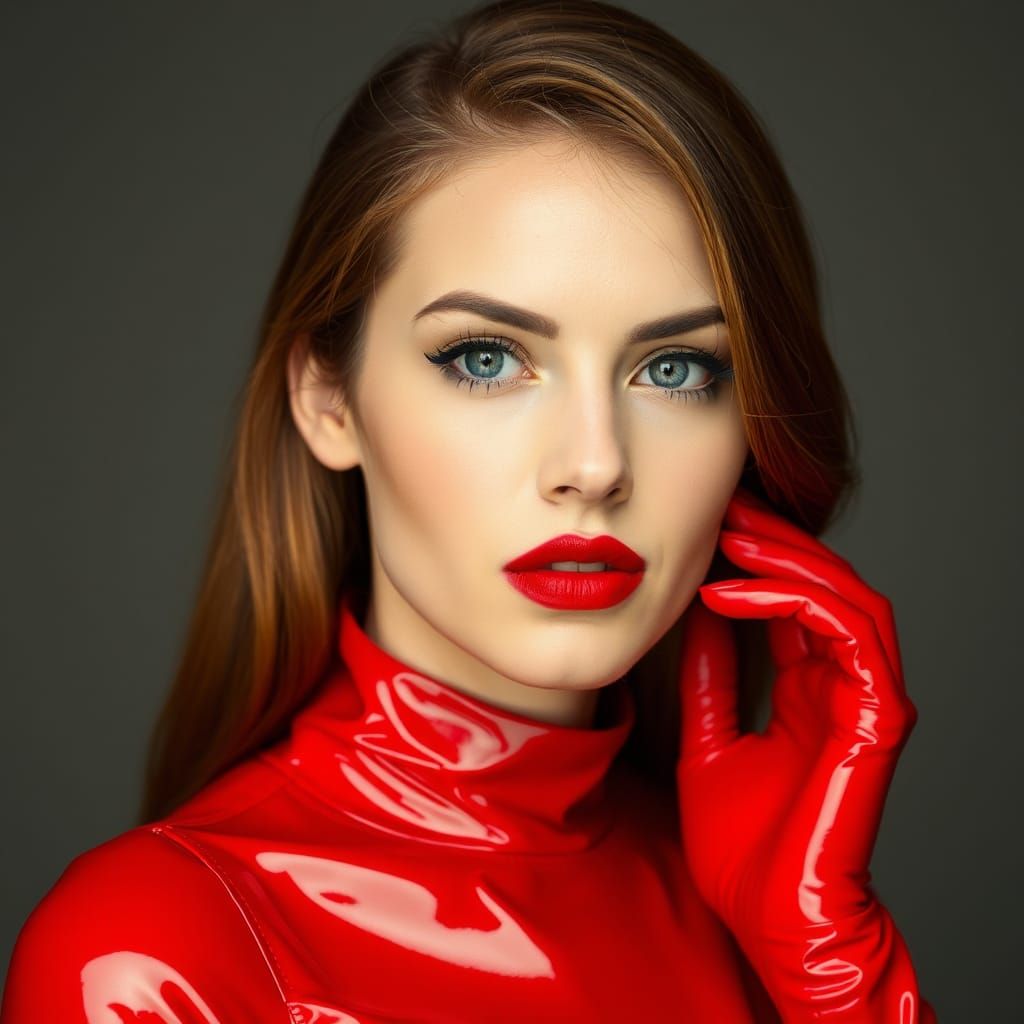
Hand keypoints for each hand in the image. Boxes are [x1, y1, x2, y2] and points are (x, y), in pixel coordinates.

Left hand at [676, 486, 934, 1020]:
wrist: (771, 921)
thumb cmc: (743, 849)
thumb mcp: (709, 742)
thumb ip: (711, 680)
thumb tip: (694, 616)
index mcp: (811, 691)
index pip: (795, 602)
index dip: (757, 558)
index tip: (708, 524)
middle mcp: (845, 687)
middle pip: (826, 585)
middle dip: (776, 539)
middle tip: (723, 505)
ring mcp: (868, 701)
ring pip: (848, 596)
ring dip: (789, 558)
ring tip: (730, 533)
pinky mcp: (878, 720)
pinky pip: (846, 635)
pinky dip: (792, 603)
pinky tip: (733, 593)